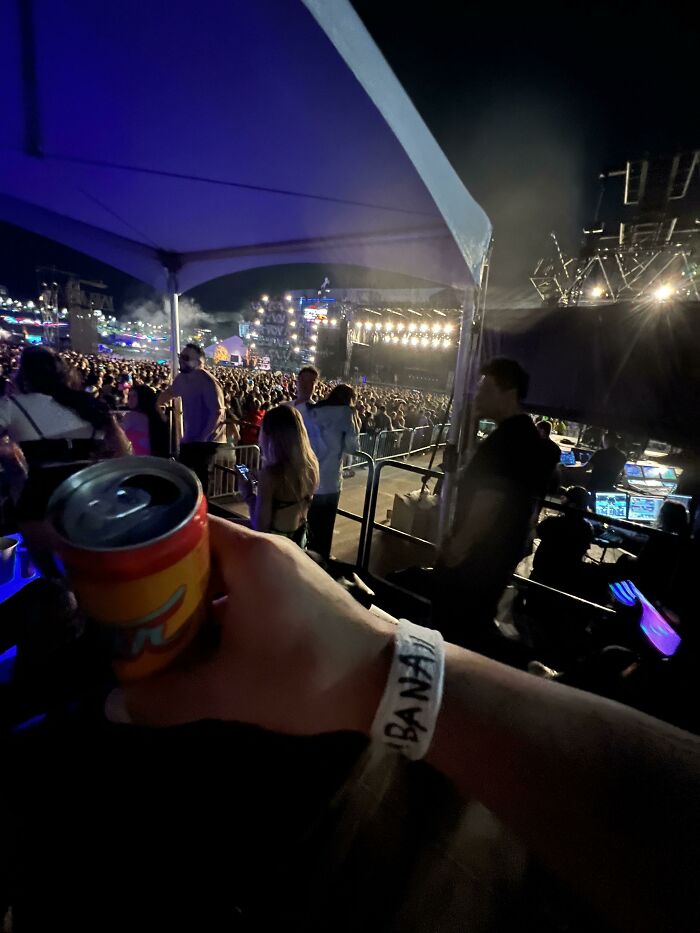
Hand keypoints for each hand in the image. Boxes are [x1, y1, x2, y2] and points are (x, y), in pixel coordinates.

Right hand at [109, 517, 394, 733]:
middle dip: (162, 579)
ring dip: (191, 598)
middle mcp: (266, 550)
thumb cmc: (305, 673)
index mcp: (249, 554)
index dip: (146, 543)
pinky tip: (200, 641)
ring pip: (222, 572)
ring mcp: (285, 569)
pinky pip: (245, 587)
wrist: (385, 682)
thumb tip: (113, 707)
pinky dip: (219, 607)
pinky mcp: (297, 590)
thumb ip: (169, 699)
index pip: (183, 524)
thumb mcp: (230, 691)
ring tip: (155, 627)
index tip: (116, 568)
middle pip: (198, 549)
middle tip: (127, 606)